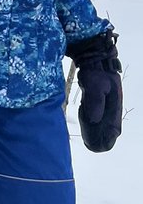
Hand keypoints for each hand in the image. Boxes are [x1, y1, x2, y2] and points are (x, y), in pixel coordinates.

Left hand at [67, 31, 122, 151]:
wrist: (92, 56)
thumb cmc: (94, 70)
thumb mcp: (95, 85)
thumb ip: (95, 102)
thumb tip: (95, 120)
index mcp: (115, 104)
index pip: (114, 128)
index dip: (107, 139)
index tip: (99, 147)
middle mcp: (112, 104)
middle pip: (109, 127)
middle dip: (101, 137)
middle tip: (92, 146)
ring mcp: (106, 101)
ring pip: (103, 121)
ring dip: (96, 129)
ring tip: (89, 139)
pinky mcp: (98, 98)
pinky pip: (97, 113)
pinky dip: (92, 120)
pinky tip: (87, 121)